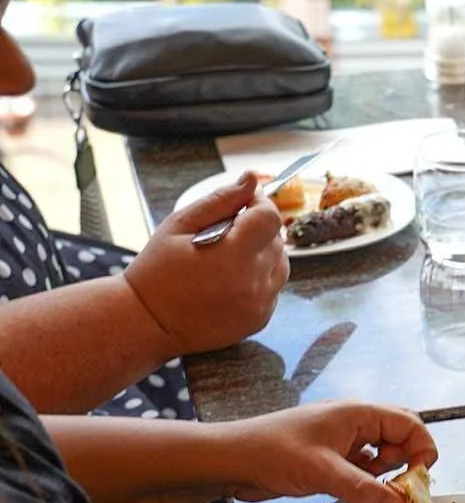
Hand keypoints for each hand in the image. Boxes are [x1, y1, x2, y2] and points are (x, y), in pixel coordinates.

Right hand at [123, 171, 289, 356]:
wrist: (146, 324)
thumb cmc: (156, 272)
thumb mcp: (180, 225)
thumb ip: (221, 200)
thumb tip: (252, 178)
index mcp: (232, 255)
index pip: (270, 217)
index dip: (260, 204)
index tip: (245, 203)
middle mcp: (253, 282)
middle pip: (276, 240)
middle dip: (257, 229)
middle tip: (225, 234)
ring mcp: (259, 304)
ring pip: (280, 263)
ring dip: (262, 253)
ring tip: (228, 257)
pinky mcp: (260, 319)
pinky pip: (273, 287)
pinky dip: (260, 278)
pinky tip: (231, 279)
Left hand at [220, 400, 437, 502]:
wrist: (231, 460)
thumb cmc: (273, 453)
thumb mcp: (323, 472)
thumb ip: (365, 489)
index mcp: (358, 413)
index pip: (409, 424)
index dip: (422, 449)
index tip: (418, 478)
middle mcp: (354, 421)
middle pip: (400, 434)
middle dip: (407, 460)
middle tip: (402, 486)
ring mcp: (342, 438)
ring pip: (382, 451)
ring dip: (387, 471)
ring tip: (375, 491)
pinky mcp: (331, 455)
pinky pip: (363, 464)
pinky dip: (369, 478)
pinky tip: (358, 491)